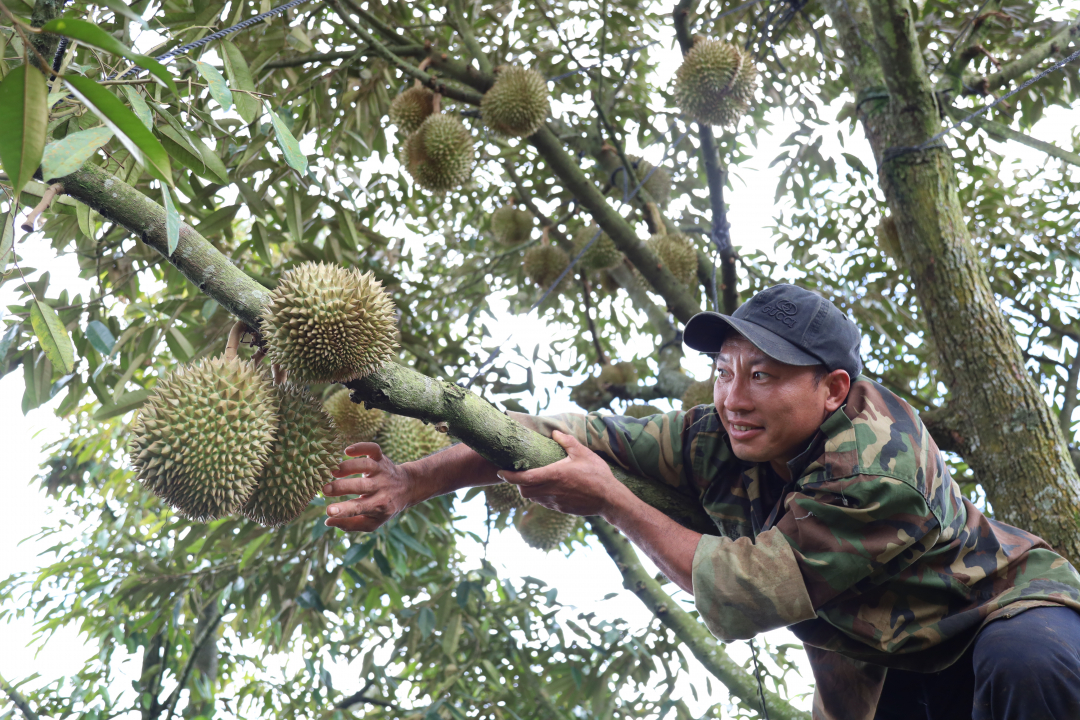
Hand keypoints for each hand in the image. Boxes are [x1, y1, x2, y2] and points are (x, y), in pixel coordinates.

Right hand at [322, 442, 413, 531]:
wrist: (407, 487)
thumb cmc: (384, 507)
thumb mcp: (372, 522)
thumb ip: (351, 524)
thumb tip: (328, 521)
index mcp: (378, 505)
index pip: (360, 508)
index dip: (344, 510)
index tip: (328, 511)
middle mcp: (381, 487)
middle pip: (361, 486)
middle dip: (342, 487)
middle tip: (324, 489)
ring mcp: (381, 470)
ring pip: (366, 465)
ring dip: (348, 467)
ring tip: (332, 471)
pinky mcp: (381, 458)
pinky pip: (373, 449)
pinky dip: (361, 447)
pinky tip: (347, 451)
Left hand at [499, 431, 631, 516]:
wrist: (609, 499)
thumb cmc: (597, 474)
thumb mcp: (583, 453)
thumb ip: (567, 441)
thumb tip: (555, 432)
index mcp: (554, 475)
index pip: (524, 478)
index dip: (509, 476)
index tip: (500, 471)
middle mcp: (551, 491)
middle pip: (524, 491)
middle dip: (517, 483)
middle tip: (518, 473)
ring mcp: (555, 502)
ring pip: (532, 498)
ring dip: (528, 489)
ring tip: (532, 479)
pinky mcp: (561, 509)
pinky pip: (543, 503)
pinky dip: (539, 496)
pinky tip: (547, 487)